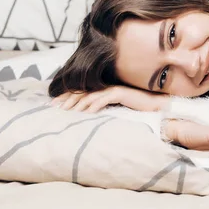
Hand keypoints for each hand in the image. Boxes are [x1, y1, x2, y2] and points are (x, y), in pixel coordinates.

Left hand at [51, 86, 167, 112]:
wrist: (155, 106)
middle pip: (82, 92)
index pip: (80, 92)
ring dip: (78, 104)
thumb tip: (86, 119)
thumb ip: (102, 111)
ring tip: (68, 113)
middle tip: (55, 108)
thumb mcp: (114, 111)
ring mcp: (112, 89)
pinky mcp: (120, 92)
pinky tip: (86, 113)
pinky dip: (94, 105)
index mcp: (102, 90)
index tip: (54, 105)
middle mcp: (106, 88)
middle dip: (67, 100)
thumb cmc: (136, 110)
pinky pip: (104, 98)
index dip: (66, 97)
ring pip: (90, 95)